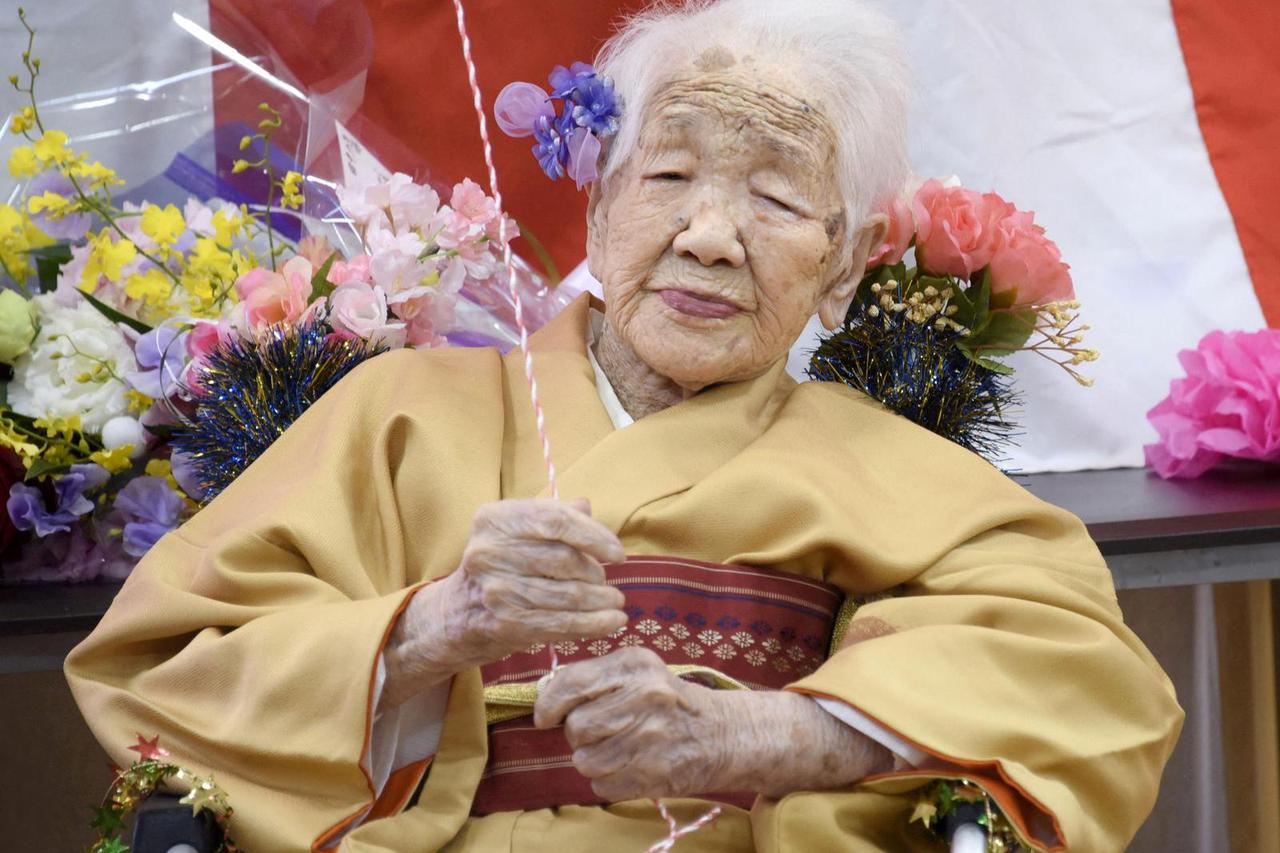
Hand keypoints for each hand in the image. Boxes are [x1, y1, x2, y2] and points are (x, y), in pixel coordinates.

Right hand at [381, 498, 626, 709]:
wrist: (455, 616)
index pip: (555, 519)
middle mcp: (489, 551)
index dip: (594, 535)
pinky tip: (613, 624)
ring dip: (600, 602)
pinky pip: (560, 623)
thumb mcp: (516, 535)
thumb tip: (586, 506)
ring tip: (616, 604)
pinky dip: (593, 624)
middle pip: (564, 558)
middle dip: (595, 573)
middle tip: (608, 584)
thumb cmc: (497, 569)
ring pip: (566, 593)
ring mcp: (495, 589)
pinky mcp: (504, 624)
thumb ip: (552, 518)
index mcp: (495, 519)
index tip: (618, 553)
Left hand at [534, 646, 894, 799]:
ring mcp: (649, 739)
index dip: (548, 703)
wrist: (725, 735)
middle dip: (580, 733)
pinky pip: (601, 785)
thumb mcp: (639, 672)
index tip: (544, 715)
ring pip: (584, 759)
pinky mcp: (652, 775)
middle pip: (575, 727)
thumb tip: (543, 698)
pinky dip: (609, 780)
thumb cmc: (670, 701)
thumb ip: (593, 677)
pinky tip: (632, 765)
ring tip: (620, 747)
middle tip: (605, 728)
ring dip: (593, 759)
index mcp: (635, 666)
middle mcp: (643, 698)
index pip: (570, 684)